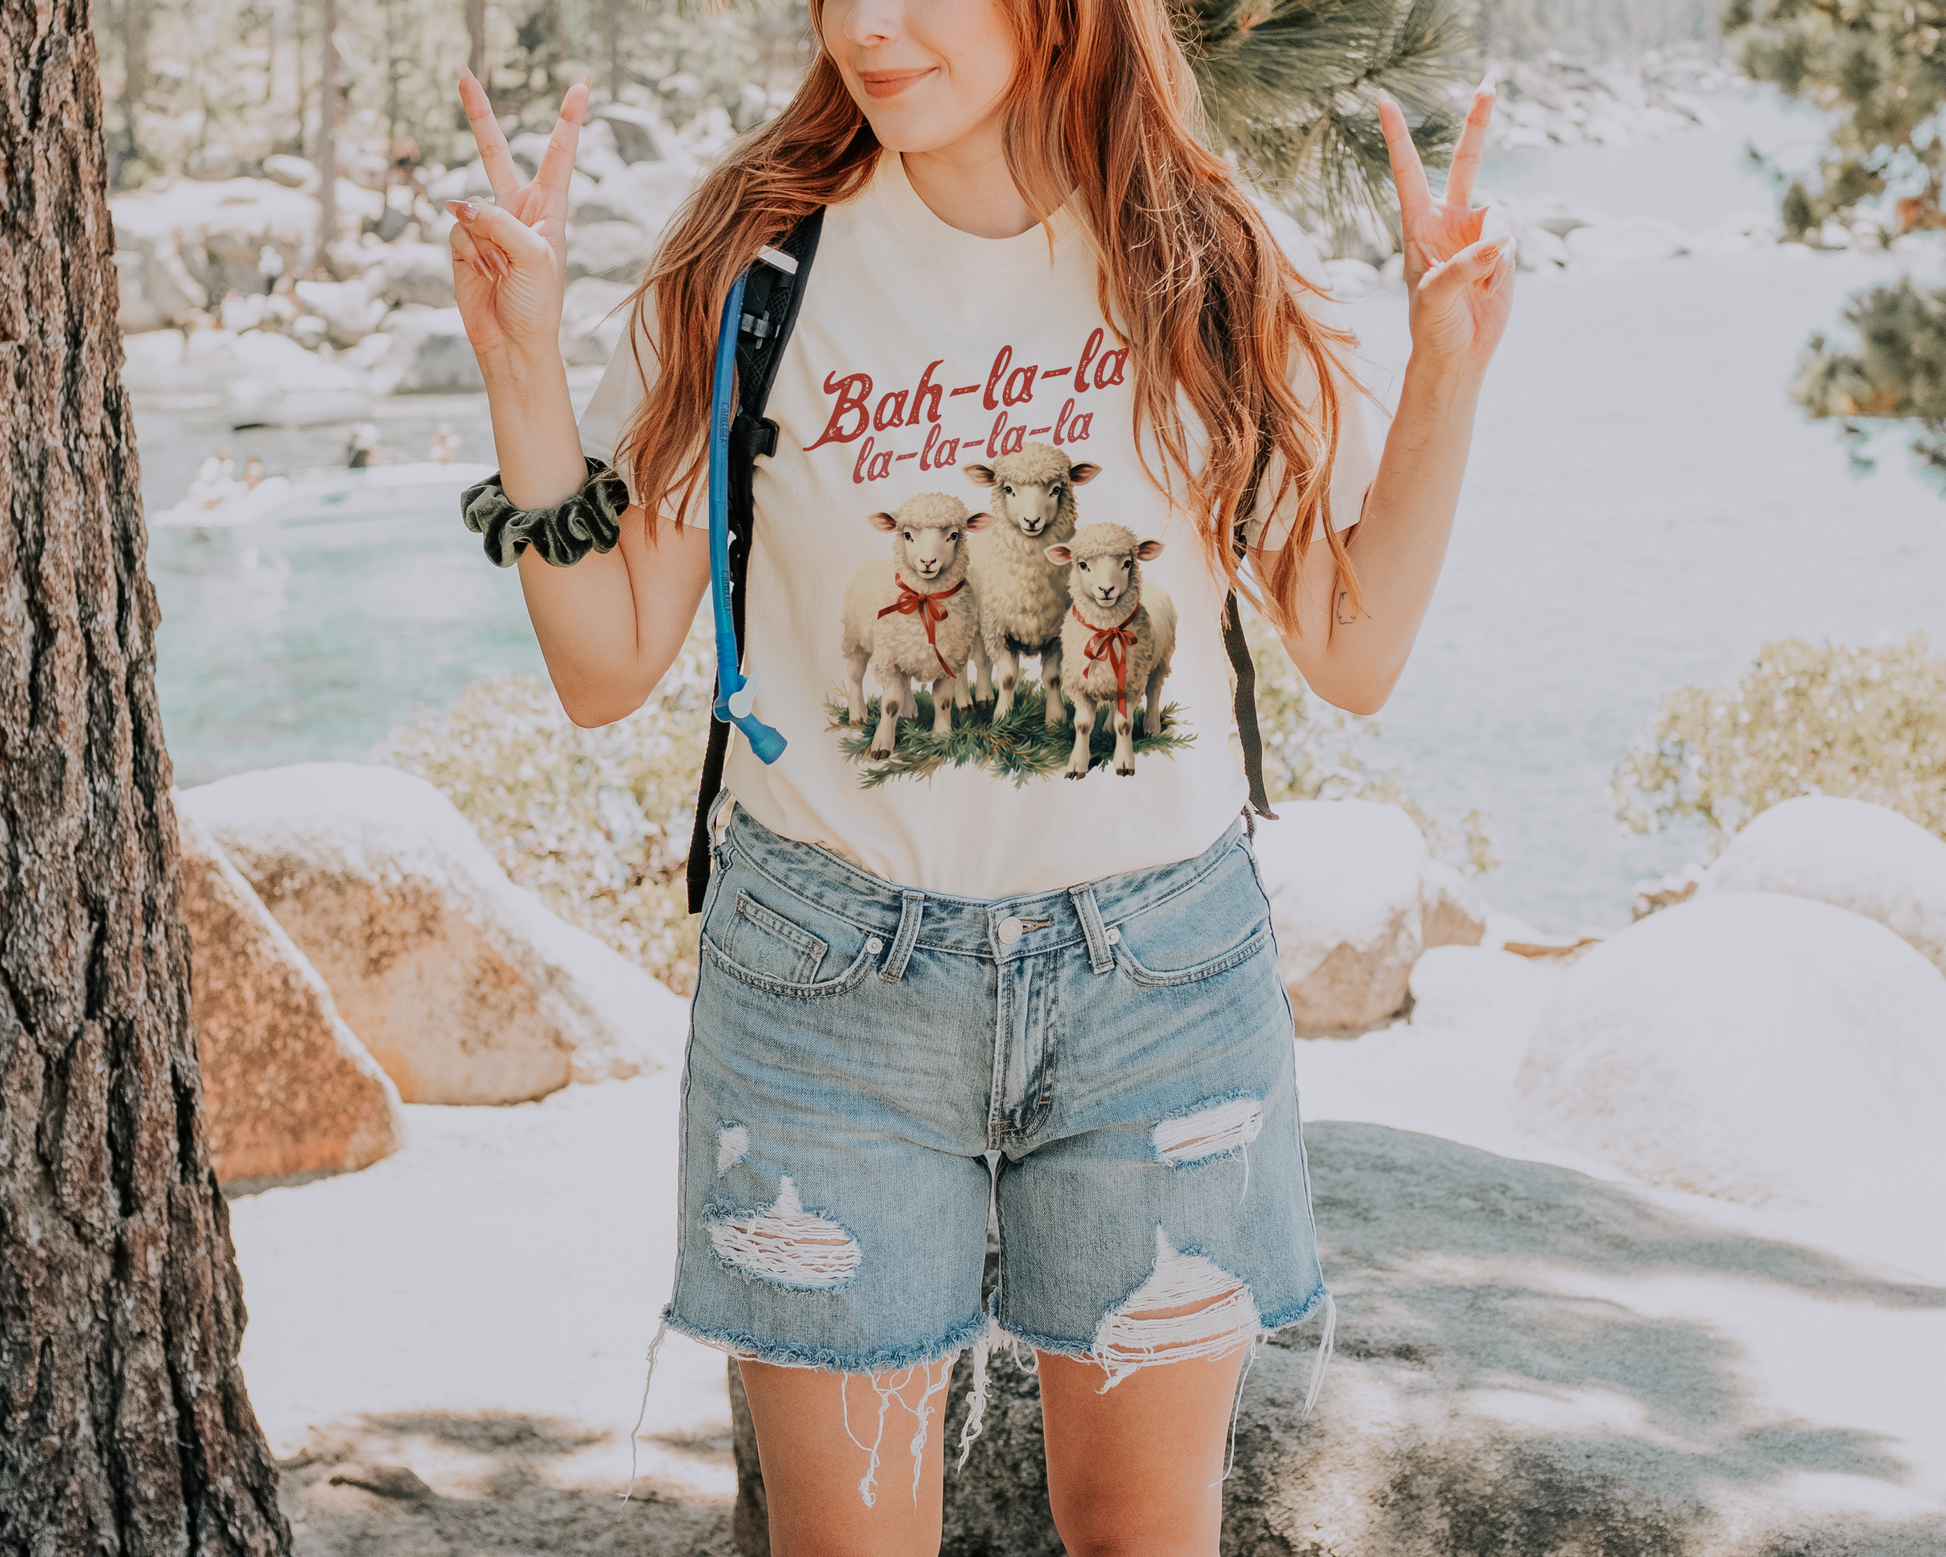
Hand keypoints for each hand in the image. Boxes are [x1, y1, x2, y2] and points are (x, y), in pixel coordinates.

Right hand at [447, 70, 587, 366]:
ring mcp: (487, 226)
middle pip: (495, 153)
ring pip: (471, 207)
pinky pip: (457, 232)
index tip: (579, 88)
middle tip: (464, 74)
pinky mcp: (463, 244)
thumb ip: (499, 222)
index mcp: (549, 209)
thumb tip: (458, 205)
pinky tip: (483, 275)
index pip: (558, 156)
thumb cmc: (538, 304)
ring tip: (501, 272)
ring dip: (484, 240)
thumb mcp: (534, 258)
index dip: (567, 121)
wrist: (513, 343)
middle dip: (479, 116)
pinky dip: (468, 253)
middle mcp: (517, 211)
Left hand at [1378, 79, 1514, 372]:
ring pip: (1500, 218)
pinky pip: (1513, 242)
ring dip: (1493, 255)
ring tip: (1477, 285)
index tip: (1383, 99)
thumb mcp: (1436, 298)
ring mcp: (1478, 230)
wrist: (1459, 352)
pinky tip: (1491, 286)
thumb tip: (1497, 240)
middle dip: (1479, 121)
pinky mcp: (1502, 246)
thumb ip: (1463, 266)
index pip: (1409, 171)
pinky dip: (1505, 266)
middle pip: (1468, 160)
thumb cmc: (1433, 326)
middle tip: (1490, 81)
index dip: (1397, 136)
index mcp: (1420, 224)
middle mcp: (1450, 219)